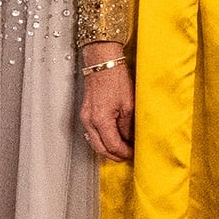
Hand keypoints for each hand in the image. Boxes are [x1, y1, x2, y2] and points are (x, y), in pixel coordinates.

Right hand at [80, 43, 133, 161]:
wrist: (103, 62)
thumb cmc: (115, 77)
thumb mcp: (128, 104)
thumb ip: (128, 125)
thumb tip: (130, 138)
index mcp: (100, 119)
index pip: (112, 145)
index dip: (124, 152)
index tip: (133, 153)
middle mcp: (89, 120)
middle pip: (101, 148)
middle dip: (115, 155)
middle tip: (128, 155)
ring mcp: (86, 117)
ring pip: (95, 142)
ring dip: (109, 148)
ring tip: (123, 148)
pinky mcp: (86, 112)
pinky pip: (93, 133)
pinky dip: (103, 138)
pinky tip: (114, 137)